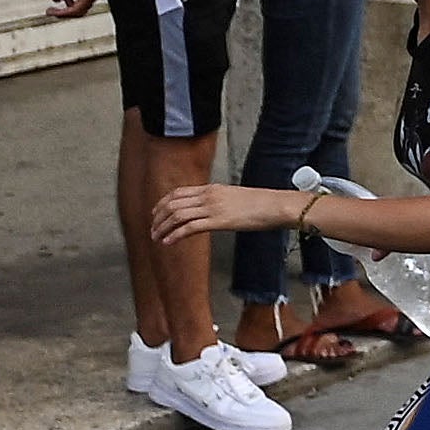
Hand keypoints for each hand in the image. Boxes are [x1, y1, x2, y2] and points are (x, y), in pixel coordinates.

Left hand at [151, 183, 287, 245]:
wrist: (277, 206)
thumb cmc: (262, 203)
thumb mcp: (235, 197)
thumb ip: (219, 200)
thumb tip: (211, 210)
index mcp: (212, 188)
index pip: (178, 193)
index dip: (162, 203)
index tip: (156, 213)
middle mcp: (208, 196)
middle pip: (173, 204)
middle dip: (158, 218)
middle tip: (153, 229)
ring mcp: (213, 208)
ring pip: (177, 216)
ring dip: (163, 228)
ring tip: (157, 237)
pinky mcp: (219, 222)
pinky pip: (189, 228)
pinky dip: (175, 235)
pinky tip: (168, 242)